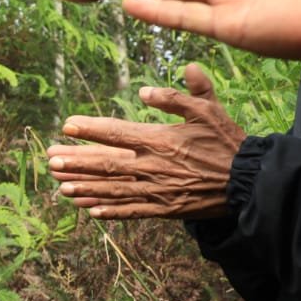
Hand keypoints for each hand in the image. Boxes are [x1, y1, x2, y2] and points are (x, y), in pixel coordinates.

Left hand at [47, 64, 244, 218]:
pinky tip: (90, 210)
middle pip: (106, 164)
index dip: (90, 130)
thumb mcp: (208, 109)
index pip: (117, 133)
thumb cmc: (227, 142)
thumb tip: (144, 89)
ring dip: (84, 187)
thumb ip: (178, 96)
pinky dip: (110, 211)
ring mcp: (156, 190)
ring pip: (112, 190)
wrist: (250, 183)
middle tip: (50, 161)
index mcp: (160, 140)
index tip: (67, 127)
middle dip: (76, 162)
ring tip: (60, 186)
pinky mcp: (164, 208)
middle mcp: (152, 167)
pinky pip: (131, 211)